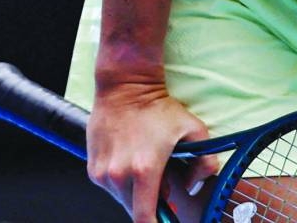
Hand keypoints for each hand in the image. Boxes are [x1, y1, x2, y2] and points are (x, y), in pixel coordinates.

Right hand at [87, 81, 218, 221]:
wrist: (126, 87)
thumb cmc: (159, 108)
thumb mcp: (194, 130)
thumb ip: (204, 162)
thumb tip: (194, 185)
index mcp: (145, 170)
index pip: (144, 217)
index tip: (164, 222)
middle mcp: (119, 175)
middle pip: (134, 209)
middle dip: (149, 203)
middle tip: (163, 181)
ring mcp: (102, 173)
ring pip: (121, 198)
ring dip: (134, 191)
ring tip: (146, 165)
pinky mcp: (92, 168)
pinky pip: (109, 186)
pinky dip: (121, 181)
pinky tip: (131, 160)